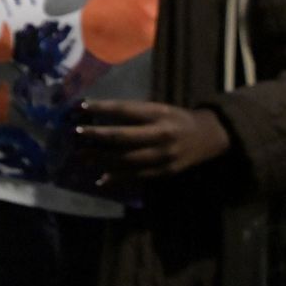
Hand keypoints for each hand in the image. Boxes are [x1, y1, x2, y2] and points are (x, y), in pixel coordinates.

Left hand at [75, 100, 230, 185]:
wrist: (209, 137)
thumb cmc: (177, 118)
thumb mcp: (159, 108)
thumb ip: (135, 113)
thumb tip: (101, 115)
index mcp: (158, 114)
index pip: (124, 110)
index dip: (101, 108)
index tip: (81, 107)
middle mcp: (160, 134)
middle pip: (122, 136)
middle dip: (96, 136)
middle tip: (76, 134)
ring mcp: (162, 155)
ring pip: (126, 159)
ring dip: (101, 159)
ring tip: (81, 157)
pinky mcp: (164, 172)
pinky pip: (137, 176)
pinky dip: (117, 178)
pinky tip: (101, 178)